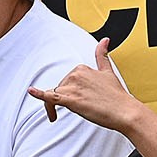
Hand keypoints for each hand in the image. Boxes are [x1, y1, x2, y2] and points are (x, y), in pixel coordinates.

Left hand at [27, 39, 144, 131]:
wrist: (125, 111)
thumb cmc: (116, 96)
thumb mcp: (108, 72)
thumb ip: (102, 55)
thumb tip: (105, 40)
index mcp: (82, 68)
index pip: (67, 80)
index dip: (67, 91)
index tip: (74, 101)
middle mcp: (76, 75)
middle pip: (59, 88)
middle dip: (62, 99)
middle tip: (68, 112)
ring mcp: (73, 87)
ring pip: (54, 95)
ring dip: (51, 106)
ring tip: (55, 116)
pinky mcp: (70, 100)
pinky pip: (50, 96)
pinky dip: (39, 94)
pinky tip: (31, 91)